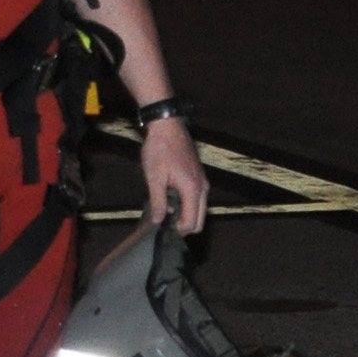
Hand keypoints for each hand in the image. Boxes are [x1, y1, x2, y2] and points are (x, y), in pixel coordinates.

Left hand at [141, 118, 208, 232]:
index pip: (192, 222)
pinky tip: (170, 197)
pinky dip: (187, 204)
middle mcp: (202, 188)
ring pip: (199, 209)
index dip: (177, 231)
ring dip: (185, 215)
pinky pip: (197, 199)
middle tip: (164, 222)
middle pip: (200, 220)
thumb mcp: (155, 177)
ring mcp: (203, 181)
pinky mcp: (199, 176)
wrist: (168, 126)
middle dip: (184, 226)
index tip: (161, 228)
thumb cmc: (160, 150)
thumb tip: (159, 221)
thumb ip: (158, 202)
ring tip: (165, 209)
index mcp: (192, 189)